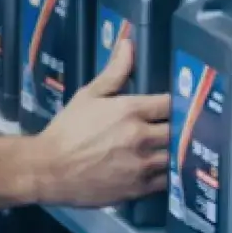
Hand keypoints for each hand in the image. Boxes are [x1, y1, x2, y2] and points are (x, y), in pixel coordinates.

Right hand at [28, 38, 169, 207]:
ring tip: (176, 149)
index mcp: (130, 110)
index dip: (180, 104)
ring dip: (178, 152)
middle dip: (182, 128)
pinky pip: (169, 180)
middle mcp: (141, 136)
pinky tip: (165, 169)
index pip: (172, 103)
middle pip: (181, 131)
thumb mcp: (87, 96)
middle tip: (182, 128)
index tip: (181, 106)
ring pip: (179, 156)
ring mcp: (143, 164)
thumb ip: (114, 72)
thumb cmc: (67, 130)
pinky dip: (170, 174)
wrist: (49, 169)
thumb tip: (128, 44)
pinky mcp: (141, 188)